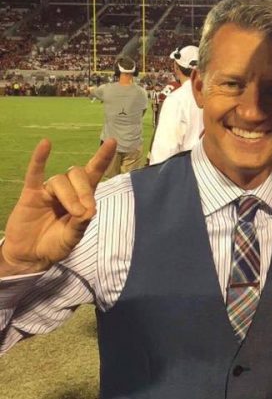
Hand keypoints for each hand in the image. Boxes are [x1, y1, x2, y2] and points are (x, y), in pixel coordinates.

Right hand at [1, 138, 115, 274]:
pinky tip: (45, 144)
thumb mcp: (72, 239)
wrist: (31, 256)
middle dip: (84, 191)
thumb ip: (80, 225)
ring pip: (60, 181)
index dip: (102, 158)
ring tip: (74, 214)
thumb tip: (88, 210)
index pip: (94, 173)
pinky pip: (35, 173)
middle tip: (84, 212)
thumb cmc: (54, 245)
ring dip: (69, 196)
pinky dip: (40, 158)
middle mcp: (66, 190)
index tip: (112, 142)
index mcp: (82, 198)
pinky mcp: (31, 194)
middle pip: (77, 175)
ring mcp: (48, 190)